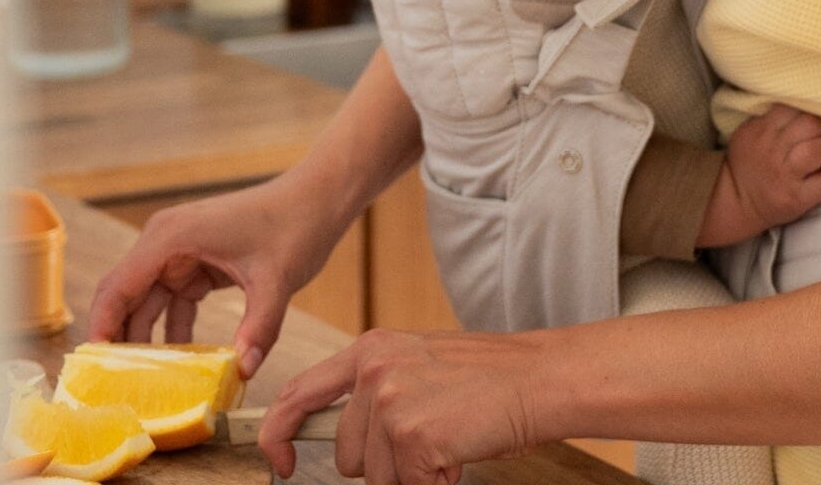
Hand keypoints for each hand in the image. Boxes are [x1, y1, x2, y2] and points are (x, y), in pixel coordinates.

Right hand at [84, 176, 341, 378]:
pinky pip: (174, 303)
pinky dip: (175, 331)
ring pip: (149, 303)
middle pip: (126, 297)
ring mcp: (180, 252)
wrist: (318, 199)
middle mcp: (166, 241)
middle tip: (115, 385)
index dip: (102, 326)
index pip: (119, 285)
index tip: (93, 366)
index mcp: (171, 236)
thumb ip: (260, 327)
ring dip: (148, 340)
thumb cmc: (295, 225)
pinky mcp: (197, 263)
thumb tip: (245, 370)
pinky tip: (181, 365)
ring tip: (144, 384)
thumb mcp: (278, 280)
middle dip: (119, 339)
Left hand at [258, 328, 546, 484]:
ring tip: (452, 442)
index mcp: (370, 349)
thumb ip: (377, 391)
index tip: (279, 461)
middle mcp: (373, 371)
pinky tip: (460, 453)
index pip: (299, 393)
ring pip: (378, 477)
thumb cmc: (492, 378)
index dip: (280, 432)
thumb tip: (348, 442)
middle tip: (433, 439)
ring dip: (414, 474)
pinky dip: (437, 482)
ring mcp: (391, 402)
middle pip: (348, 454)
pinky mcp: (412, 435)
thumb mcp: (420, 365)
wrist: (541, 378)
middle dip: (385, 464)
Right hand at [698, 103, 820, 247]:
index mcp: (760, 131)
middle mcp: (772, 151)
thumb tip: (806, 104)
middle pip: (811, 124)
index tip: (814, 118)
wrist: (738, 202)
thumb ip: (772, 118)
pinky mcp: (796, 198)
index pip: (792, 107)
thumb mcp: (749, 133)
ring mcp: (784, 176)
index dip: (810, 110)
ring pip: (820, 149)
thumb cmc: (750, 163)